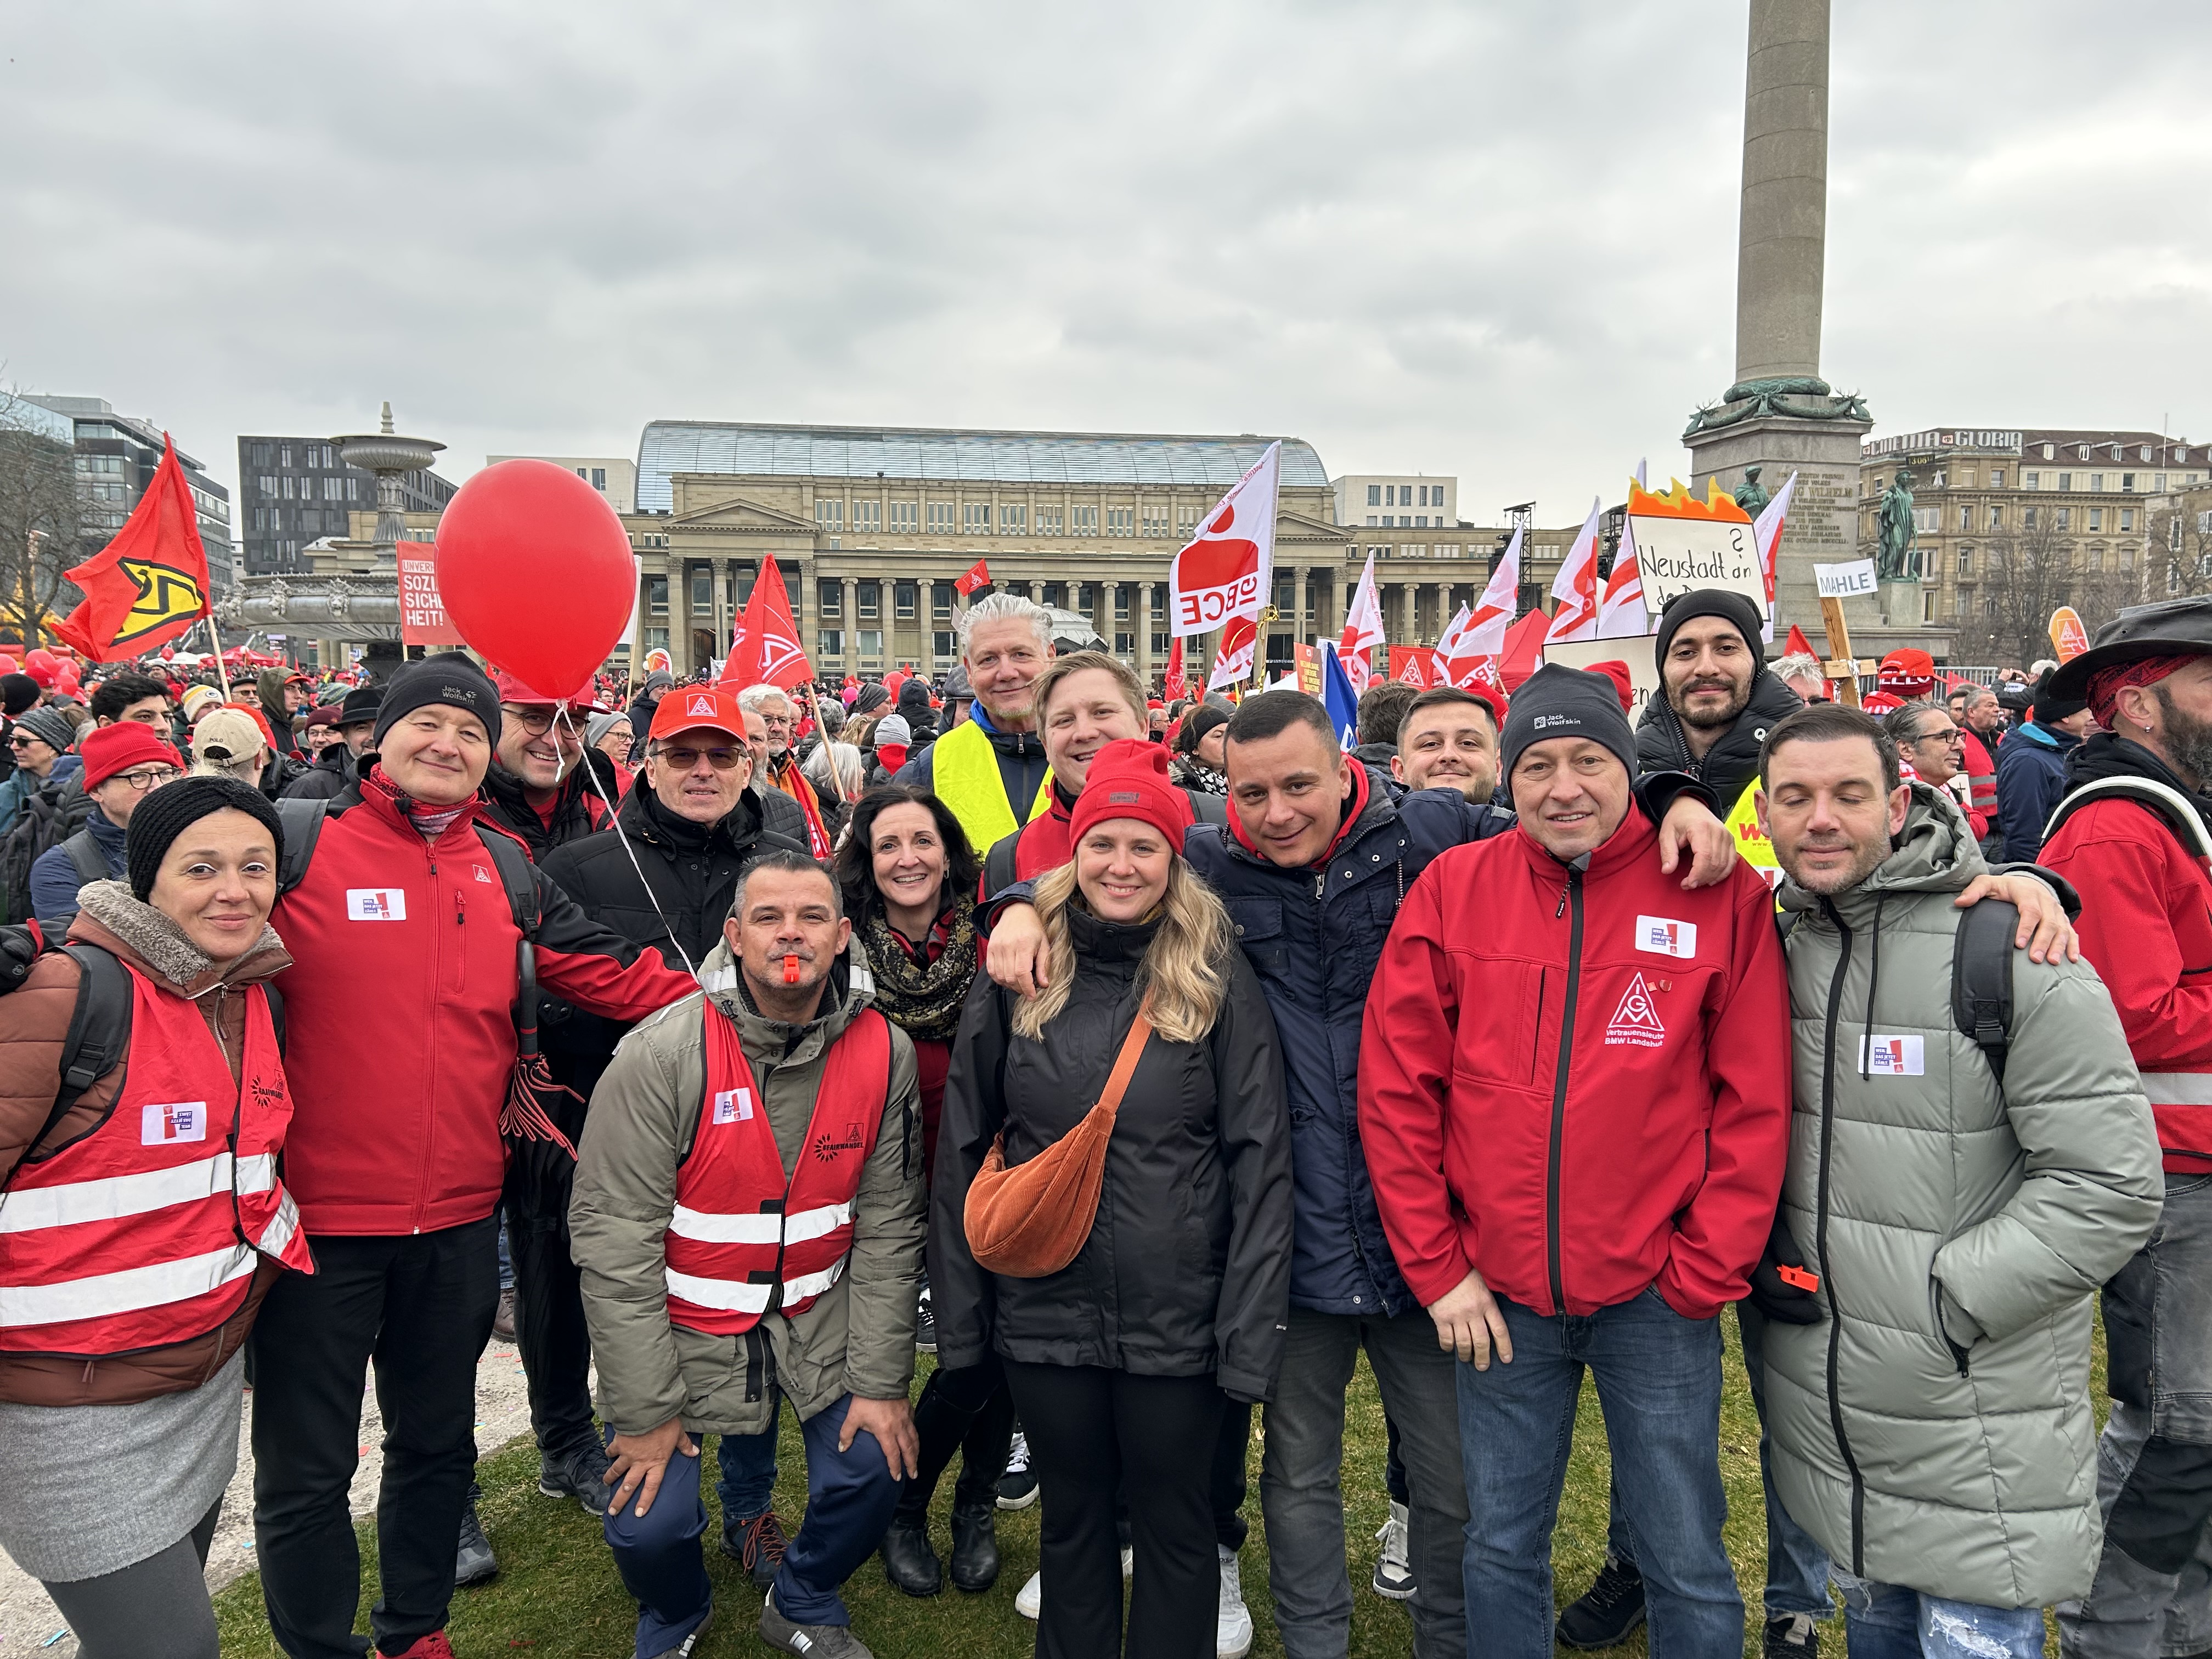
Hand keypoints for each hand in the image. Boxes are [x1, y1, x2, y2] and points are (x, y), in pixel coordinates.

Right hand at [604, 1417, 696, 1517]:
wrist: (649, 1411)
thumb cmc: (666, 1423)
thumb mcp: (678, 1434)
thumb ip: (685, 1446)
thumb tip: (695, 1452)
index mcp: (657, 1463)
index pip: (651, 1487)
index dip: (645, 1501)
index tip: (638, 1514)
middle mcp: (641, 1463)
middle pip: (629, 1486)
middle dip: (619, 1500)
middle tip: (612, 1511)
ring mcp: (628, 1455)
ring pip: (616, 1471)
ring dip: (610, 1478)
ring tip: (605, 1484)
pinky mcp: (619, 1444)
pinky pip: (611, 1451)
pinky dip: (609, 1453)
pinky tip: (607, 1454)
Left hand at [840, 1394, 919, 1479]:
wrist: (879, 1378)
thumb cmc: (866, 1399)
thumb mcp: (853, 1417)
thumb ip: (846, 1434)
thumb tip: (842, 1448)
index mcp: (886, 1432)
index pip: (893, 1455)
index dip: (895, 1467)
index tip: (897, 1477)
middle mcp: (899, 1427)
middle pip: (909, 1449)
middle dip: (912, 1463)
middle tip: (914, 1474)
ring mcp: (906, 1418)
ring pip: (914, 1438)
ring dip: (916, 1450)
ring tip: (917, 1459)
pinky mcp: (908, 1408)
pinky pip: (914, 1424)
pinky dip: (915, 1433)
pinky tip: (914, 1436)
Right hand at [985, 902, 1050, 995]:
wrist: (1017, 912)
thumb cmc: (1034, 929)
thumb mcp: (1044, 944)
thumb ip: (1044, 965)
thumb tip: (1044, 984)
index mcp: (1024, 944)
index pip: (1022, 973)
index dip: (1027, 988)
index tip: (1032, 996)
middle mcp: (1007, 946)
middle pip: (1010, 977)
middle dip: (1020, 989)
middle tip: (1028, 990)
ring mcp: (996, 947)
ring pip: (1000, 976)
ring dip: (1010, 985)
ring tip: (1019, 984)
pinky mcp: (989, 949)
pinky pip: (991, 971)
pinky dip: (999, 979)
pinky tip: (1008, 979)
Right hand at [1427, 1269, 1513, 1369]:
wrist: (1439, 1265)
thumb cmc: (1463, 1271)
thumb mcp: (1483, 1281)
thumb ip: (1489, 1298)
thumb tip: (1497, 1310)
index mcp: (1486, 1303)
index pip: (1500, 1330)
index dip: (1504, 1347)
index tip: (1506, 1359)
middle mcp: (1473, 1312)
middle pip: (1482, 1341)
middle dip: (1483, 1357)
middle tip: (1483, 1367)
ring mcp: (1456, 1316)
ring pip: (1464, 1343)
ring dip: (1466, 1355)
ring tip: (1467, 1360)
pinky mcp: (1440, 1317)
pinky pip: (1446, 1338)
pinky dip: (1448, 1346)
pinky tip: (1450, 1349)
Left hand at [1656, 795, 1738, 889]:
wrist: (1690, 806)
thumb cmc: (1677, 819)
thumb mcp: (1666, 834)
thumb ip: (1667, 852)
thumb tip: (1667, 871)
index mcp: (1701, 828)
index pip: (1705, 856)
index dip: (1697, 874)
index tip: (1687, 884)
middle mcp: (1718, 831)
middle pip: (1715, 863)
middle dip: (1701, 878)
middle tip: (1687, 884)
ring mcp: (1727, 835)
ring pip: (1724, 864)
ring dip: (1711, 878)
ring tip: (1696, 882)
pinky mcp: (1731, 839)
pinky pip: (1732, 861)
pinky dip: (1723, 873)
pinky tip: (1711, 879)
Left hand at [1956, 872, 2079, 963]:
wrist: (2027, 881)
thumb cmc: (2004, 887)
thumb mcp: (1986, 883)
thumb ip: (1974, 891)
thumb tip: (1959, 902)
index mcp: (2027, 892)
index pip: (2030, 911)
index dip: (2026, 928)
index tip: (2018, 945)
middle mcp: (2046, 901)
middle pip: (2049, 922)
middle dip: (2043, 941)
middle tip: (2035, 959)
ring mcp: (2057, 911)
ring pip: (2062, 929)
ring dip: (2059, 946)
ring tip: (2052, 962)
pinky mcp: (2063, 920)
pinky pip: (2072, 933)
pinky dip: (2074, 946)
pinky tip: (2073, 959)